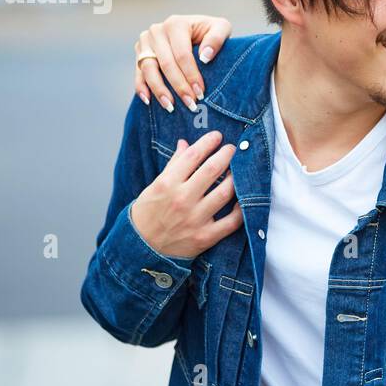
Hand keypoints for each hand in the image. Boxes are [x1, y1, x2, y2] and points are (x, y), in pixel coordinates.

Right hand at [130, 130, 242, 258]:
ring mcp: (195, 219)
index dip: (208, 143)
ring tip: (240, 170)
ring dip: (236, 178)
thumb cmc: (148, 213)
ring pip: (225, 193)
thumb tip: (185, 143)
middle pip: (212, 170)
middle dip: (226, 155)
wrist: (141, 248)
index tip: (217, 136)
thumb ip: (173, 165)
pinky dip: (242, 210)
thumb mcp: (155, 186)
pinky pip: (231, 222)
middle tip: (233, 149)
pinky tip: (245, 199)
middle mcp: (182, 199)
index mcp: (167, 184)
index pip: (192, 156)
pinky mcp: (205, 237)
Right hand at [135, 14, 233, 112]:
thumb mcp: (220, 28)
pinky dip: (141, 87)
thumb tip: (205, 57)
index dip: (191, 75)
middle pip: (166, 64)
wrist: (195, 30)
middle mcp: (156, 30)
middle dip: (179, 86)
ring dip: (159, 90)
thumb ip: (217, 38)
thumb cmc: (209, 32)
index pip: (182, 54)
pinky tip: (148, 101)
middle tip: (190, 104)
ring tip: (171, 107)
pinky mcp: (139, 53)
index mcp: (176, 24)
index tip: (200, 93)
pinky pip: (138, 73)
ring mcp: (145, 42)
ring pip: (149, 69)